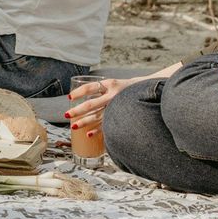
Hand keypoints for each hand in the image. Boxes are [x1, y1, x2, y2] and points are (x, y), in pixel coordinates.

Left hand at [66, 63, 180, 136]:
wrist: (151, 90)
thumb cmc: (127, 88)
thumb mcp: (115, 84)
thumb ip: (102, 90)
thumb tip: (80, 97)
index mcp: (111, 84)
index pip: (91, 87)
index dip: (79, 92)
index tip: (69, 97)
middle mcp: (114, 95)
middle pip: (92, 103)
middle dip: (78, 110)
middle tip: (66, 114)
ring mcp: (119, 106)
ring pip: (99, 116)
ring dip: (85, 122)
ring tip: (74, 127)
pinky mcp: (123, 115)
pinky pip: (109, 124)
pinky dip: (98, 130)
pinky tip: (89, 134)